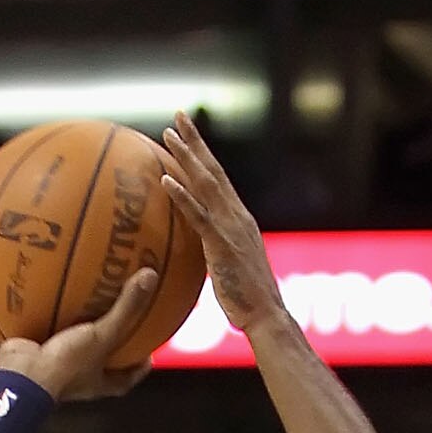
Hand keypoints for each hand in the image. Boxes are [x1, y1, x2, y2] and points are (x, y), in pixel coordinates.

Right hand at [0, 267, 158, 403]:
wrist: (22, 379)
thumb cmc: (65, 366)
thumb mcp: (102, 335)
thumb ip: (126, 308)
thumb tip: (150, 276)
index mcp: (98, 383)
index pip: (127, 377)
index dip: (141, 364)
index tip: (149, 347)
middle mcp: (76, 379)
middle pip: (97, 362)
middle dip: (104, 343)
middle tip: (113, 318)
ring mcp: (50, 368)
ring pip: (62, 345)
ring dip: (64, 327)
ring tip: (71, 300)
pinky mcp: (28, 355)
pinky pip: (28, 332)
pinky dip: (28, 317)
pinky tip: (29, 292)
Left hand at [158, 111, 285, 336]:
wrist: (265, 315)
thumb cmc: (247, 301)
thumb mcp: (230, 268)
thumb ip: (216, 250)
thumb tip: (197, 250)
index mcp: (238, 218)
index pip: (219, 179)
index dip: (204, 154)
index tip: (188, 133)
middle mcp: (236, 215)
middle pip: (214, 170)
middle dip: (196, 141)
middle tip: (178, 117)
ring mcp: (230, 227)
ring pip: (206, 184)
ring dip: (186, 158)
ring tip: (167, 137)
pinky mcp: (222, 244)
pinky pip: (198, 216)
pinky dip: (182, 197)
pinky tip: (166, 181)